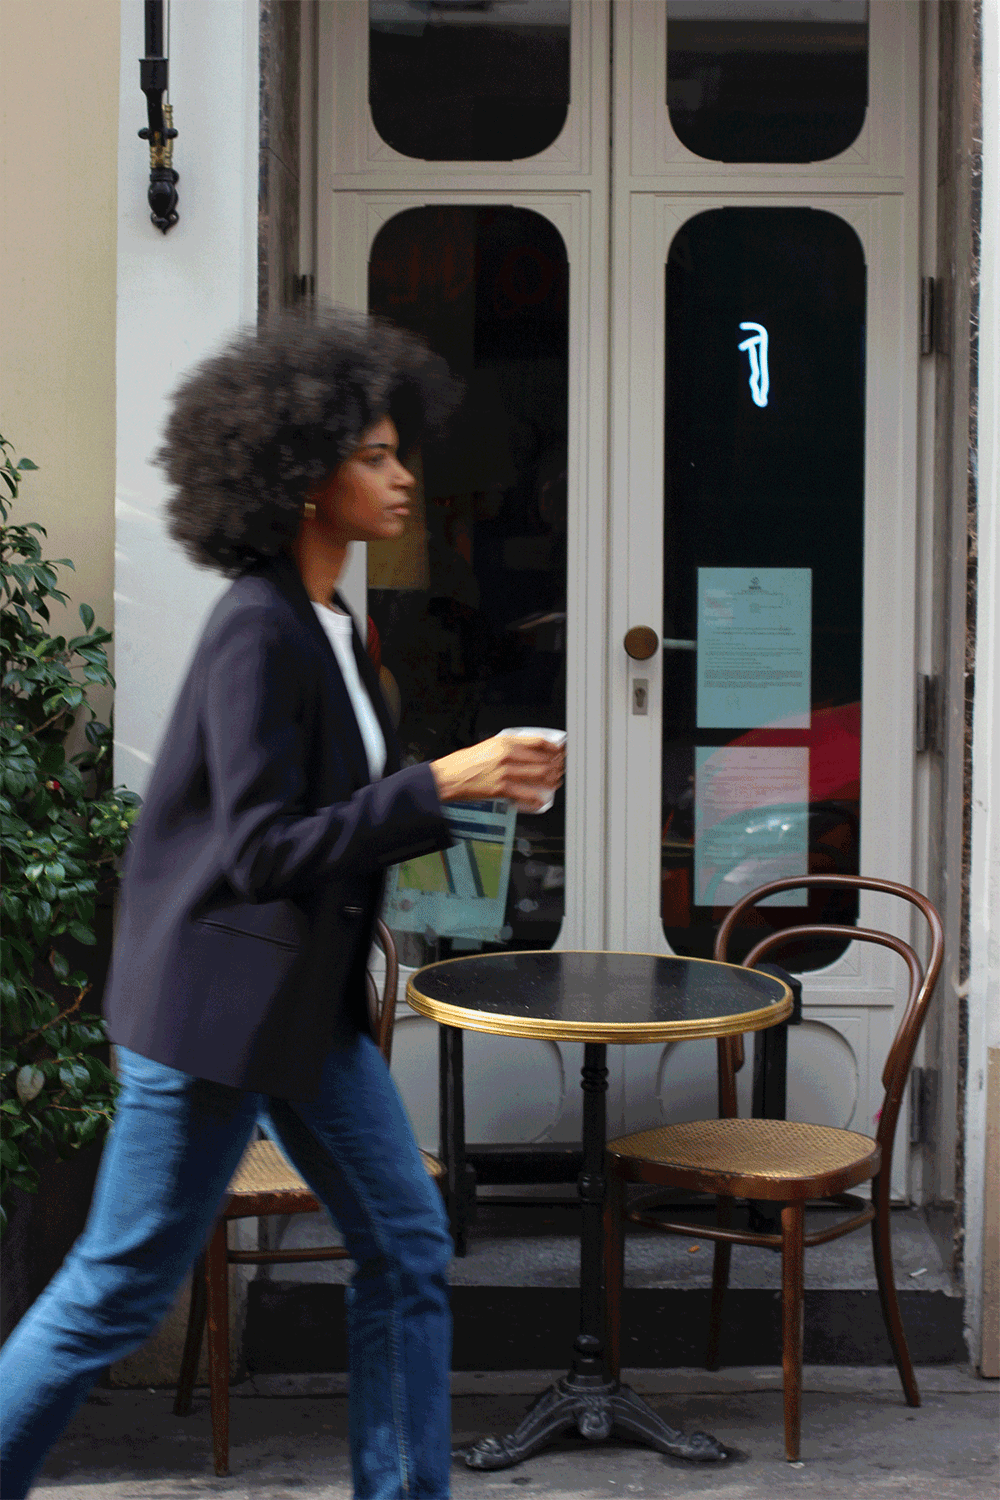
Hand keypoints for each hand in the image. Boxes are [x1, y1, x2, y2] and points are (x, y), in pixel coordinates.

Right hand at [431, 735, 565, 810]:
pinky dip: (536, 799)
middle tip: (559, 770)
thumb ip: (508, 747)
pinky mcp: (501, 789)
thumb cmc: (464, 763)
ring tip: (553, 783)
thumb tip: (529, 751)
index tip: (559, 751)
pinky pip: (526, 795)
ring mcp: (505, 773)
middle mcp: (507, 756)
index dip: (553, 747)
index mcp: (504, 742)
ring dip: (550, 781)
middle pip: (543, 760)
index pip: (538, 742)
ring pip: (538, 776)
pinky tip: (540, 800)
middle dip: (556, 766)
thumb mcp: (488, 746)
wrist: (448, 778)